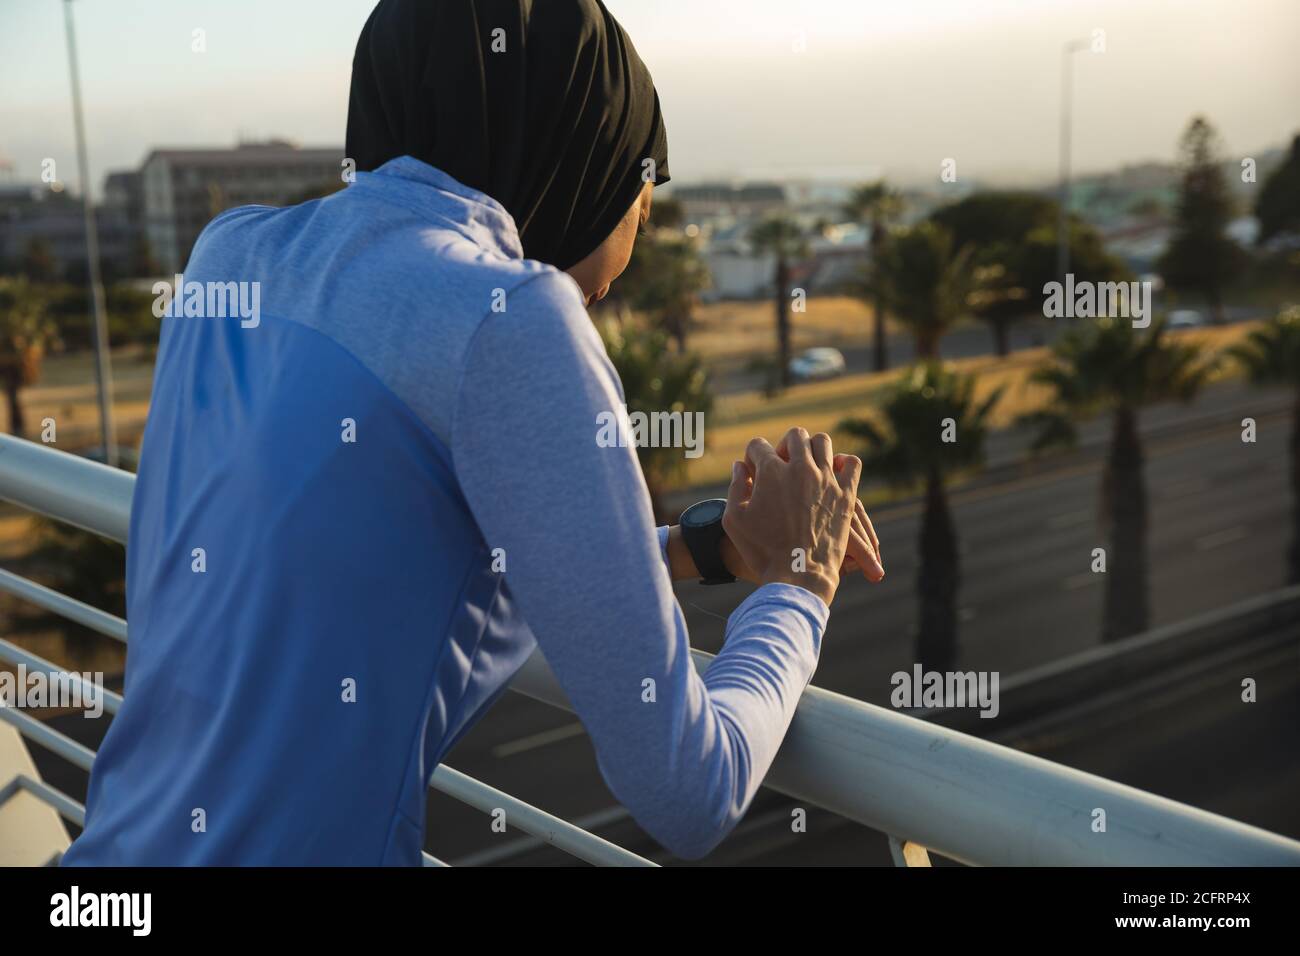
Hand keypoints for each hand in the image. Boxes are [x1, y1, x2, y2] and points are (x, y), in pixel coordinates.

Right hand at [722, 427, 864, 606]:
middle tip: (781, 466)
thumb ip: (736, 487)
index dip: (752, 457)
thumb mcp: (734, 520)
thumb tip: (740, 465)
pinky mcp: (846, 495)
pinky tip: (834, 474)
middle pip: (794, 435)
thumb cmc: (762, 550)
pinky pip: (852, 463)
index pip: (758, 445)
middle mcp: (800, 469)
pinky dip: (844, 463)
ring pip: (822, 442)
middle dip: (784, 445)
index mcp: (771, 472)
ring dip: (812, 449)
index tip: (754, 472)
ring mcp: (826, 480)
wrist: (798, 574)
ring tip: (806, 467)